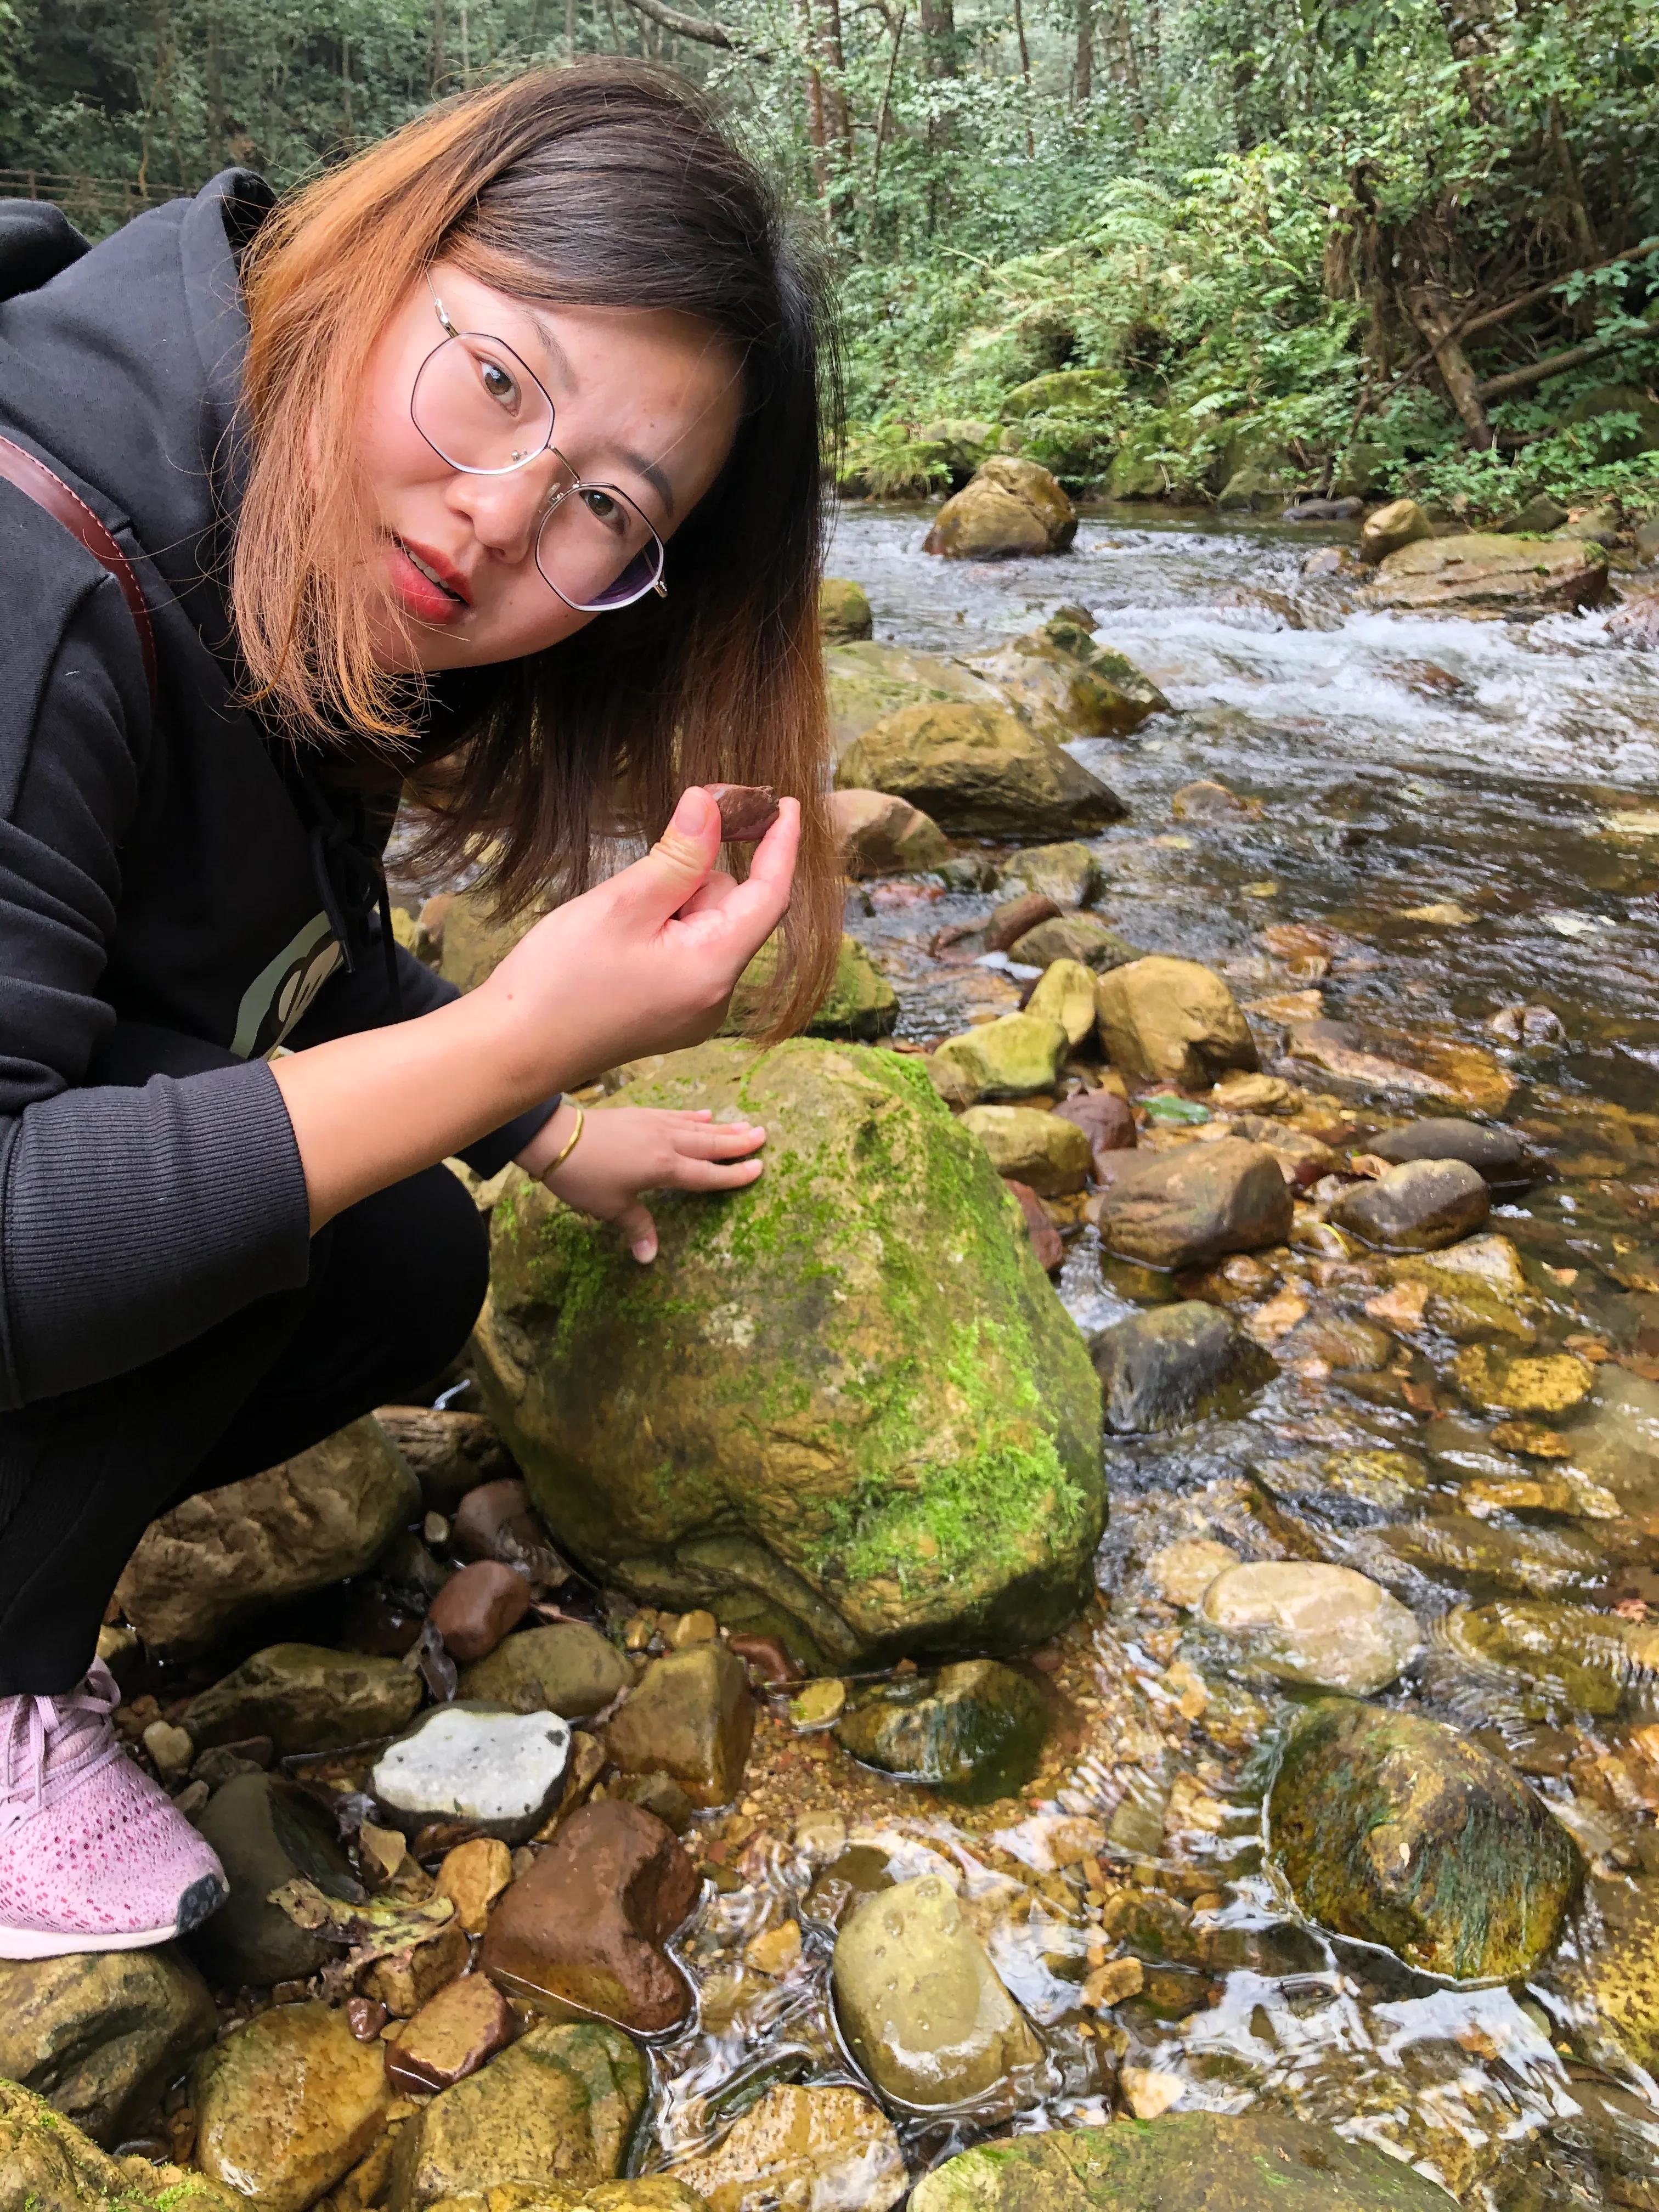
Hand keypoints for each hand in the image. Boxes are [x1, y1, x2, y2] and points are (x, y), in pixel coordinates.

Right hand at [268, 786, 796, 1236]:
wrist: (512, 1050)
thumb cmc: (560, 980)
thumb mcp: (623, 903)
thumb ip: (679, 854)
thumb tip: (713, 804)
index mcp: (714, 969)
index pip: (770, 896)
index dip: (781, 845)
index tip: (786, 803)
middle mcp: (716, 998)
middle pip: (730, 910)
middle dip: (695, 878)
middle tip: (641, 876)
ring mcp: (693, 1012)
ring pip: (704, 930)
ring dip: (672, 904)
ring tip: (615, 919)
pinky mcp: (669, 1016)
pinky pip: (685, 954)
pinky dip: (662, 930)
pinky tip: (617, 938)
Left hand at [522, 1102, 766, 1261]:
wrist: (557, 1140)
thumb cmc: (584, 1178)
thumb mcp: (611, 1208)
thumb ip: (637, 1228)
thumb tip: (649, 1259)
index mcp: (663, 1169)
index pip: (706, 1175)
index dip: (733, 1175)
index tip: (758, 1169)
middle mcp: (665, 1144)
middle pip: (708, 1145)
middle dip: (737, 1143)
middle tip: (764, 1136)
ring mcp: (654, 1126)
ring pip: (696, 1128)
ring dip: (722, 1128)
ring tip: (745, 1125)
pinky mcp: (642, 1115)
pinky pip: (675, 1115)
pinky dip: (693, 1116)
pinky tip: (705, 1114)